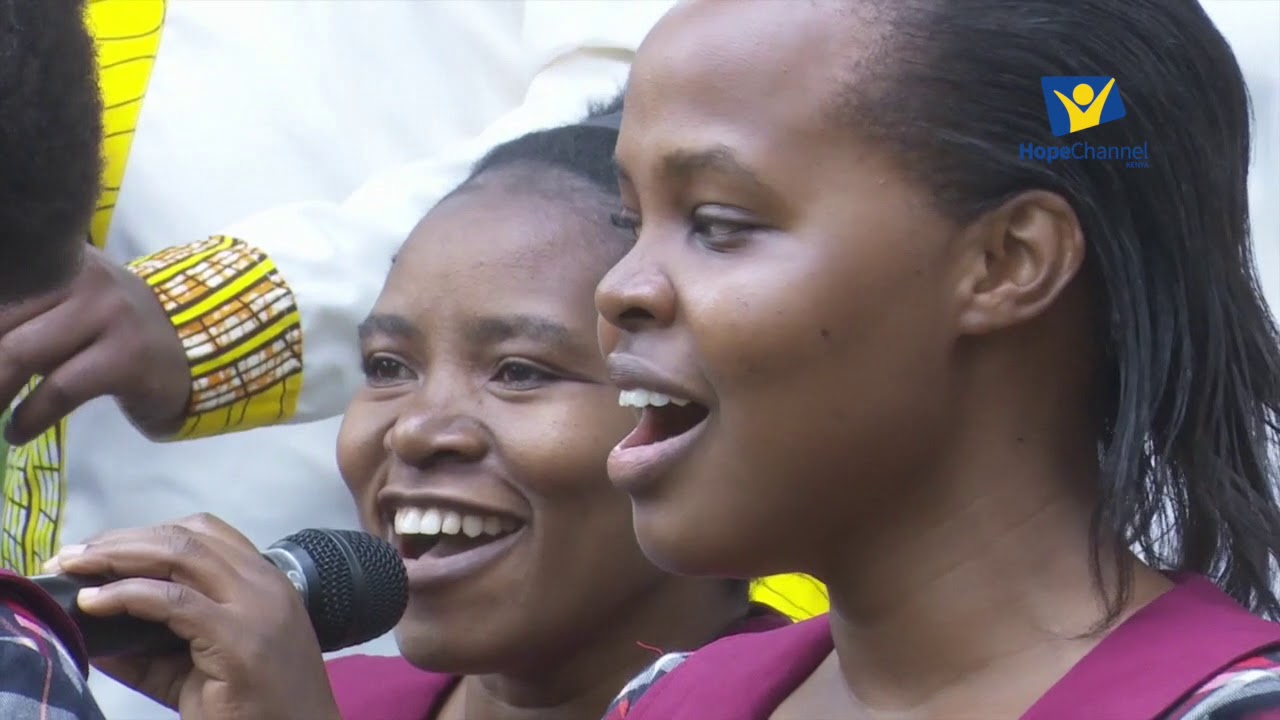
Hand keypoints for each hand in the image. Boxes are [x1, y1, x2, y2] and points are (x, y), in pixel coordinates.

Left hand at [0, 245, 189, 443]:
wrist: (194, 354)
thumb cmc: (115, 334)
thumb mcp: (68, 308)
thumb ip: (22, 315)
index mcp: (65, 260)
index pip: (3, 286)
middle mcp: (87, 278)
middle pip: (1, 321)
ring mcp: (111, 315)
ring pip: (21, 353)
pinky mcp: (127, 357)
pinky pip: (60, 389)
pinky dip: (29, 417)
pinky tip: (16, 433)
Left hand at [44, 514, 341, 719]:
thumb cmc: (256, 708)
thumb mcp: (197, 668)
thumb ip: (150, 648)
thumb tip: (92, 630)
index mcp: (263, 581)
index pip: (204, 532)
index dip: (146, 533)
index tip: (100, 549)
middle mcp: (264, 583)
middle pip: (185, 536)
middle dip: (121, 540)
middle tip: (71, 556)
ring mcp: (256, 607)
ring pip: (180, 554)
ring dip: (118, 556)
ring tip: (75, 569)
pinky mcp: (239, 639)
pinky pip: (174, 601)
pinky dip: (127, 595)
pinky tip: (94, 602)